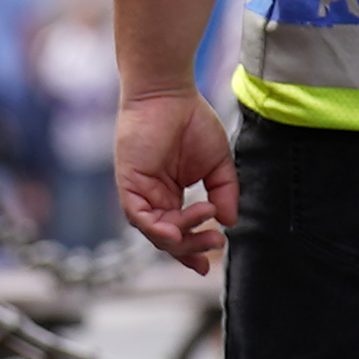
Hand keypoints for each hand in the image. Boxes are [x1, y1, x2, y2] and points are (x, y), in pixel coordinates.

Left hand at [119, 85, 233, 277]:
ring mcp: (140, 191)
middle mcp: (153, 197)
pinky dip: (156, 229)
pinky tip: (176, 233)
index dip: (191, 252)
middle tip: (215, 243)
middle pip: (167, 238)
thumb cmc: (191, 121)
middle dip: (191, 248)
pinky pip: (138, 216)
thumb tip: (230, 222)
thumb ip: (225, 193)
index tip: (208, 265)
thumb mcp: (218, 164)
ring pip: (154, 232)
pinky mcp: (129, 183)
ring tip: (205, 232)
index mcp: (170, 195)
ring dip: (180, 239)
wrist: (169, 93)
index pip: (179, 233)